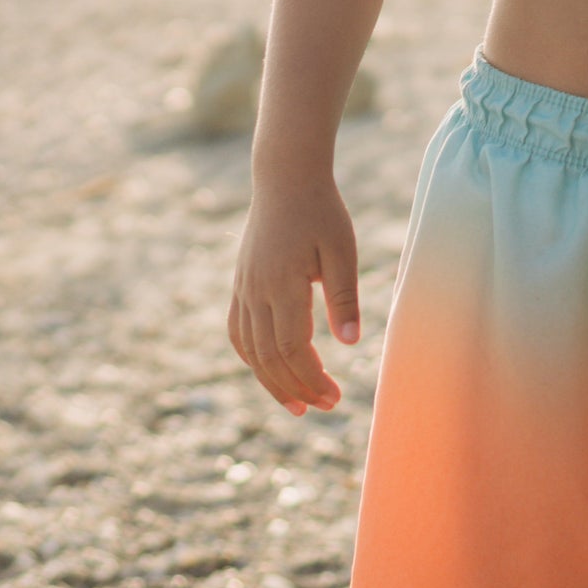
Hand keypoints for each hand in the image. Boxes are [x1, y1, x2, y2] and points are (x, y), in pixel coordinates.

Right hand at [226, 179, 359, 414]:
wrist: (285, 179)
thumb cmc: (321, 211)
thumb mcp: (342, 250)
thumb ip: (344, 296)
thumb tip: (349, 344)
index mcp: (282, 284)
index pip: (291, 348)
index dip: (311, 379)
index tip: (335, 398)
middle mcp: (255, 291)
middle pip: (269, 357)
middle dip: (296, 388)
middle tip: (324, 407)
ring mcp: (243, 289)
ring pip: (249, 350)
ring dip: (271, 381)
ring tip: (297, 404)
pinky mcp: (240, 284)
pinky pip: (238, 331)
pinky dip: (252, 358)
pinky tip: (269, 371)